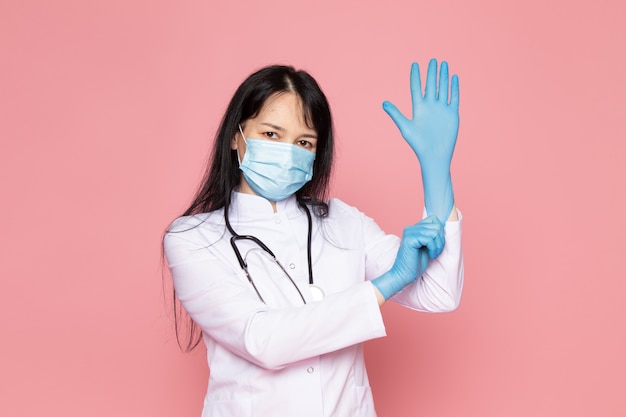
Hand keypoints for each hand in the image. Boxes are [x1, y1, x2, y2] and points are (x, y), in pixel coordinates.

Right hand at [372, 216, 444, 299]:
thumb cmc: (416, 263)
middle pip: (437, 225)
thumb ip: (432, 236)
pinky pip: (429, 239)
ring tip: (433, 254)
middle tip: (436, 251)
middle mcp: (411, 228)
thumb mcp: (427, 247)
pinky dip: (433, 248)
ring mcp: (409, 232)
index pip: (434, 219)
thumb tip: (445, 228)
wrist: (404, 275)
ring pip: (435, 232)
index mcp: (414, 228)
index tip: (437, 245)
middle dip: (441, 240)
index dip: (440, 232)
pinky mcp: (410, 239)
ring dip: (438, 245)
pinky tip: (430, 255)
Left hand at [382, 59, 458, 221]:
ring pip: (443, 89)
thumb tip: (383, 103)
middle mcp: (430, 107)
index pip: (416, 87)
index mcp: (418, 108)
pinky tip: (454, 77)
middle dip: (432, 73)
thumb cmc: (418, 144)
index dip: (416, 76)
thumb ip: (395, 114)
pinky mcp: (452, 114)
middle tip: (433, 60)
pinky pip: (454, 98)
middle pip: (431, 85)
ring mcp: (442, 109)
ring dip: (443, 77)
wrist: (434, 155)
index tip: (415, 64)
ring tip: (443, 64)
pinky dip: (454, 88)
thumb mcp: (405, 127)